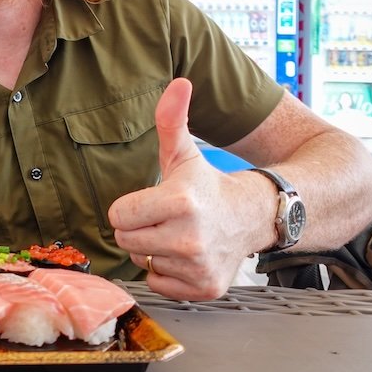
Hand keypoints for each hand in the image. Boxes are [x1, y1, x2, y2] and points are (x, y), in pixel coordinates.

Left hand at [108, 78, 256, 299]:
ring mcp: (198, 266)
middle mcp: (190, 238)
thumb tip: (178, 83)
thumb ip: (171, 119)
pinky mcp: (205, 288)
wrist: (252, 216)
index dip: (130, 208)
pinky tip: (186, 256)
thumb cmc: (207, 185)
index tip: (151, 202)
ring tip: (178, 235)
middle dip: (139, 229)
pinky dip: (168, 274)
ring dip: (154, 251)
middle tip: (163, 219)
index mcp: (180, 202)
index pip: (119, 216)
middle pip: (127, 241)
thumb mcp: (185, 153)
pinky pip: (159, 284)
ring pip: (143, 263)